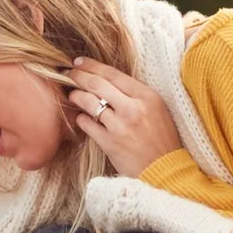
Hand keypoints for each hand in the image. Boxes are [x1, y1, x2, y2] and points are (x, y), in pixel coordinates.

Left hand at [67, 57, 185, 178]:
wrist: (165, 170)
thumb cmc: (162, 139)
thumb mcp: (157, 109)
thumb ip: (135, 95)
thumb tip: (107, 81)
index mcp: (147, 96)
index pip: (113, 74)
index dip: (92, 66)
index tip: (79, 62)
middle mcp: (133, 108)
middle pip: (97, 84)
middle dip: (78, 76)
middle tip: (67, 73)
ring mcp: (120, 126)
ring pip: (89, 102)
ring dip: (75, 96)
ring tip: (70, 94)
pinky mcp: (110, 143)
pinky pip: (87, 124)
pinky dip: (80, 118)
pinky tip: (80, 117)